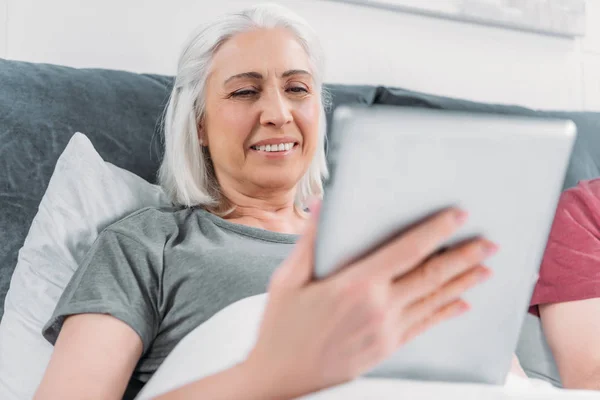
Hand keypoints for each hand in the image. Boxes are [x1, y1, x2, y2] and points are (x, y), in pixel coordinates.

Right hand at [243, 201, 494, 398]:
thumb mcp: (287, 280)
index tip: (458, 215)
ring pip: (435, 301)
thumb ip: (310, 241)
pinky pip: (425, 326)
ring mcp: (386, 331)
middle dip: (464, 257)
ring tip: (486, 269)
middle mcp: (379, 307)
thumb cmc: (281, 329)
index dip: (436, 230)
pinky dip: (446, 312)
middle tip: (489, 243)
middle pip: (431, 275)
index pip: (407, 250)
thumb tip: (322, 206)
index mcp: (356, 284)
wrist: (281, 380)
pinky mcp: (387, 348)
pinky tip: (462, 304)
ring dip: (463, 283)